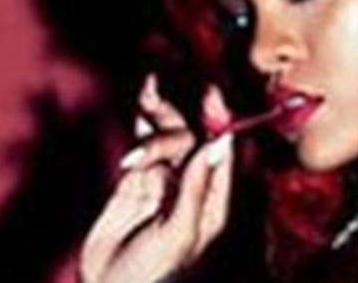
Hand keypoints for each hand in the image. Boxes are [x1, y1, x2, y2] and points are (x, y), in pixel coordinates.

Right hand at [79, 75, 233, 282]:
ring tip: (145, 96)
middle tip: (154, 97)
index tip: (210, 93)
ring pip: (167, 137)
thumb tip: (218, 143)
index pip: (221, 151)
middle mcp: (192, 186)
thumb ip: (196, 187)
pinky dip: (142, 125)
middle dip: (176, 115)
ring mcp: (164, 182)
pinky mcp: (136, 182)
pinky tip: (141, 105)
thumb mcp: (179, 233)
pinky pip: (144, 146)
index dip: (218, 119)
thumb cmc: (154, 274)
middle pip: (191, 137)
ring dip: (158, 114)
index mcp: (213, 200)